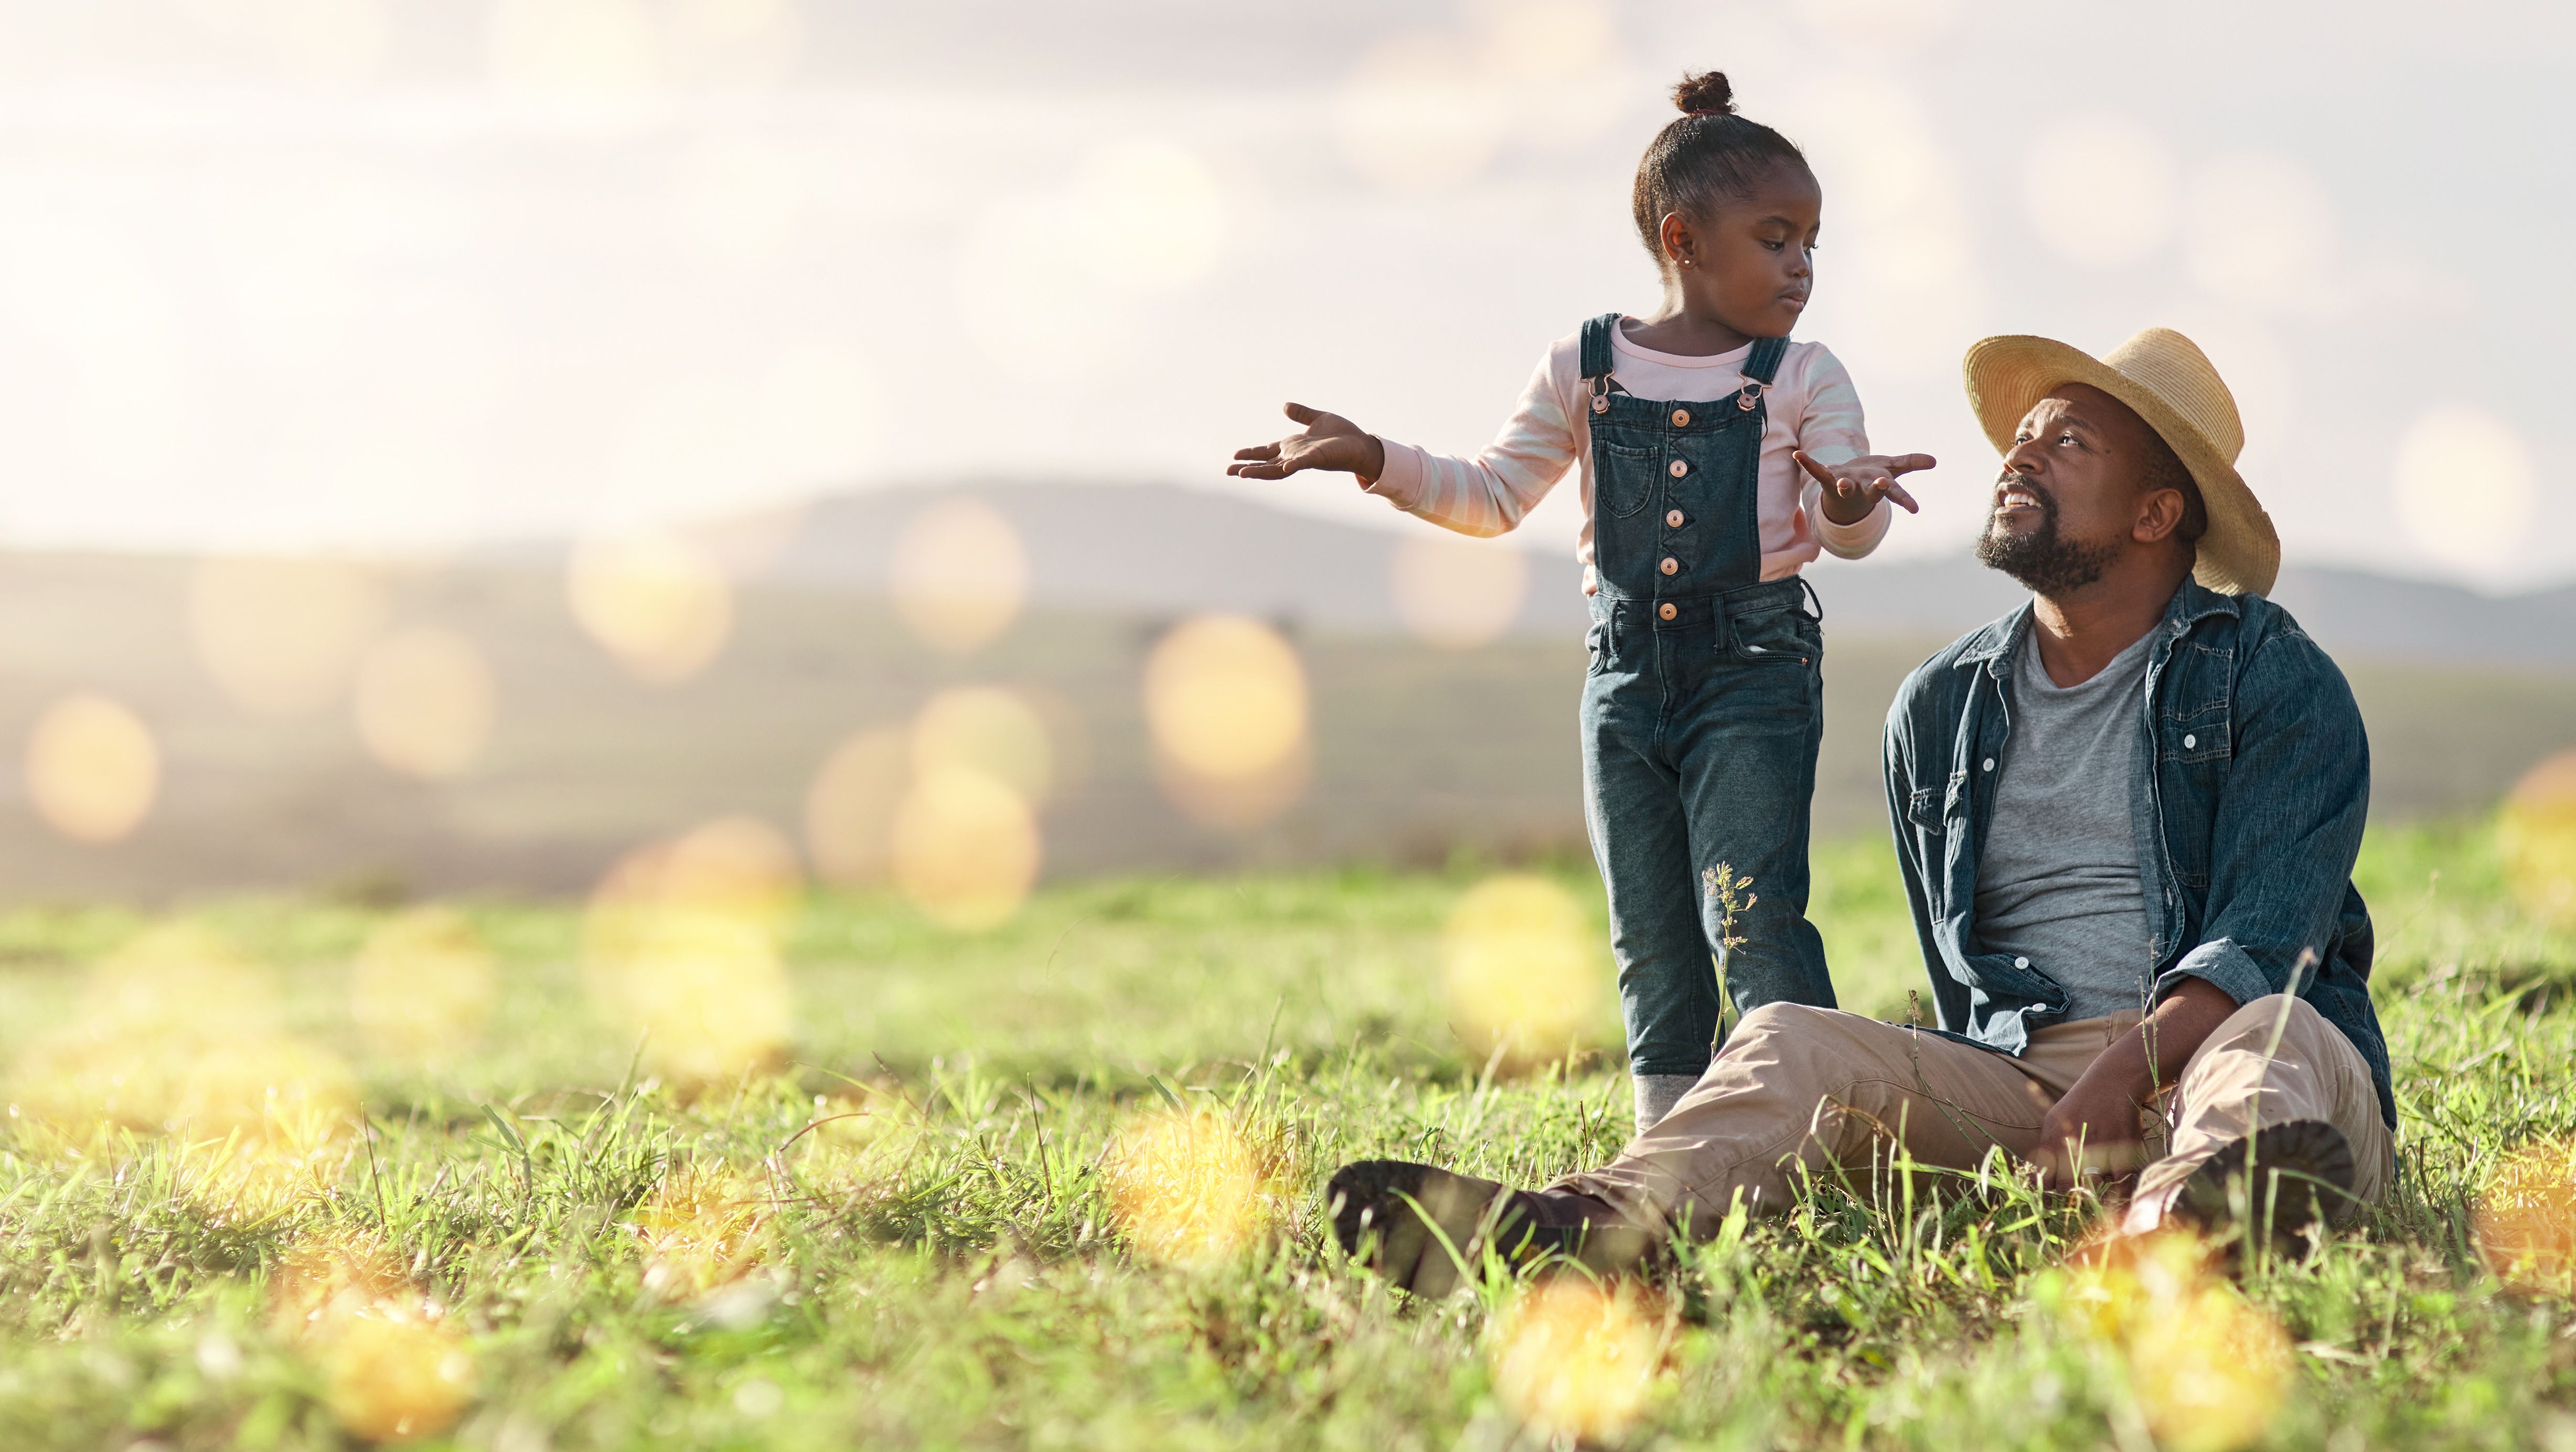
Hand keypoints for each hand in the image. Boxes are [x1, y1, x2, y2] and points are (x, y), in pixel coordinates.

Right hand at [1229, 403, 1387, 482]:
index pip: (1267, 452)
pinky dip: (1293, 465)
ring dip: (1260, 471)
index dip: (1251, 453)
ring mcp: (1305, 459)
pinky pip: (1303, 463)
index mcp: (1293, 447)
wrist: (1361, 444)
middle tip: (1228, 472)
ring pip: (1278, 468)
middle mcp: (1295, 456)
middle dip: (1247, 467)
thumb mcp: (1317, 419)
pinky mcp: (1318, 458)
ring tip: (1242, 474)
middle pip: (1266, 464)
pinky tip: (1285, 467)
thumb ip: (1301, 414)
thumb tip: (1285, 406)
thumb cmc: (1342, 435)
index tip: (1234, 456)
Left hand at [1796, 450, 1932, 524]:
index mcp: (1879, 486)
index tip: (1914, 509)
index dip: (1904, 500)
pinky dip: (1807, 463)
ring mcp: (1844, 486)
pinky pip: (1816, 471)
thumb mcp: (1891, 468)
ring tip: (1843, 482)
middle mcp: (1862, 489)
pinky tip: (1797, 454)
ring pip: (1844, 487)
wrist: (1843, 489)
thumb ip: (1910, 463)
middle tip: (1882, 486)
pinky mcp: (1827, 479)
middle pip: (1871, 492)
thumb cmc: (1871, 478)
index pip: (1895, 494)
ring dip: (1844, 485)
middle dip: (1877, 489)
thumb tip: (1934, 461)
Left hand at [2033, 1073, 2149, 1192]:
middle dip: (2068, 1198)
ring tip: (2092, 1199)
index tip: (2051, 1197)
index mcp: (2053, 1141)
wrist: (2113, 1083)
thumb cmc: (2081, 1102)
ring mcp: (2099, 1152)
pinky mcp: (2123, 1155)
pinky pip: (2119, 1187)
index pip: (2043, 1179)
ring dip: (2091, 1198)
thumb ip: (2046, 1146)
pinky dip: (2117, 1197)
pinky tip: (2114, 1199)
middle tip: (2073, 1200)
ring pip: (2090, 1190)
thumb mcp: (2054, 1119)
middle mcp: (2073, 1149)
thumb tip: (2037, 1174)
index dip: (2046, 1192)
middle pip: (2065, 1189)